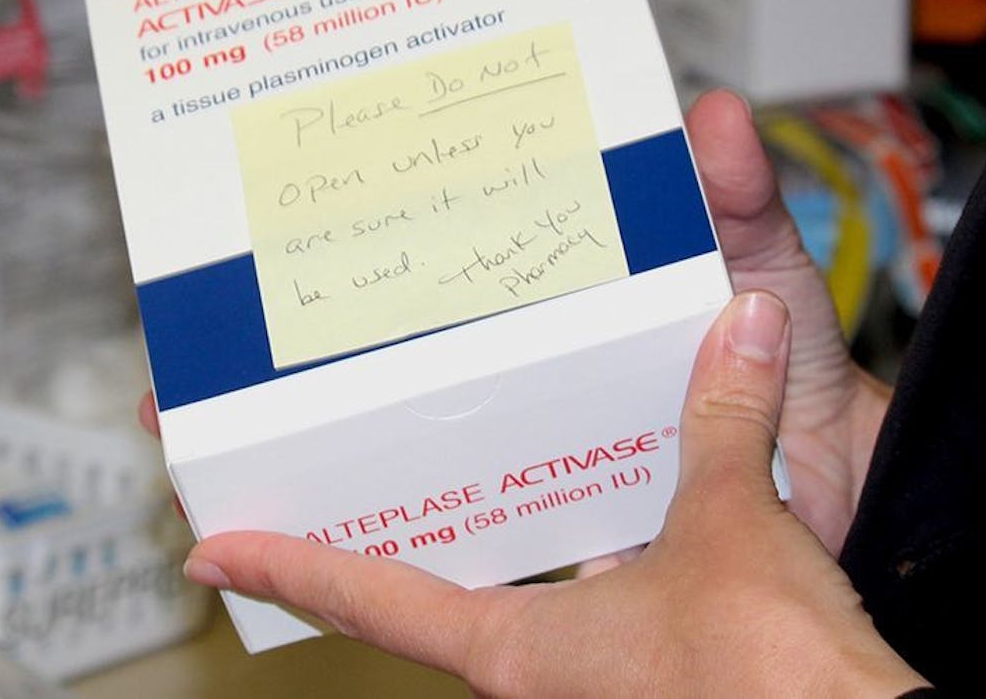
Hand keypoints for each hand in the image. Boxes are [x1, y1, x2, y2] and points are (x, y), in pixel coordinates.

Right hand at [139, 90, 892, 552]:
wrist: (851, 483)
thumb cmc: (803, 362)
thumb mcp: (762, 265)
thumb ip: (740, 199)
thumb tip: (713, 113)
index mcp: (572, 306)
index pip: (453, 279)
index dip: (369, 271)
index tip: (272, 256)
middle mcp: (545, 378)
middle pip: (407, 374)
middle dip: (304, 374)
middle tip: (201, 366)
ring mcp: (550, 456)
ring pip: (424, 459)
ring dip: (334, 461)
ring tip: (230, 453)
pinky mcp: (570, 527)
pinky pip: (483, 539)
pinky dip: (414, 547)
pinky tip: (346, 540)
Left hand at [182, 292, 925, 695]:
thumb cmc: (766, 667)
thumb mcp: (730, 523)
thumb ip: (724, 417)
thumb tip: (741, 322)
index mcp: (526, 647)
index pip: (378, 600)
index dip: (296, 567)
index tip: (219, 549)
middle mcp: (550, 669)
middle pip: (447, 594)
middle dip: (405, 536)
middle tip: (356, 471)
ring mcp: (605, 676)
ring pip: (531, 592)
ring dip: (513, 531)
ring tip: (485, 453)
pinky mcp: (665, 666)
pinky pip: (614, 589)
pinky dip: (607, 536)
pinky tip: (626, 484)